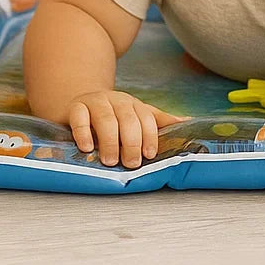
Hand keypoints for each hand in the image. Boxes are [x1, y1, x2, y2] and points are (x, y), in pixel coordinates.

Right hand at [67, 90, 188, 167]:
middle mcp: (116, 100)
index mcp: (134, 104)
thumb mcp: (137, 116)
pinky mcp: (75, 108)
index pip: (146, 118)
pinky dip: (83, 133)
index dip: (149, 136)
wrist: (80, 102)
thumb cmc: (113, 116)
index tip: (149, 155)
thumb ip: (159, 121)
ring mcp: (95, 102)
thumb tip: (188, 122)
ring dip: (109, 141)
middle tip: (131, 163)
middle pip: (128, 118)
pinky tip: (86, 147)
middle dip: (131, 142)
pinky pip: (80, 118)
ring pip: (105, 118)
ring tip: (110, 161)